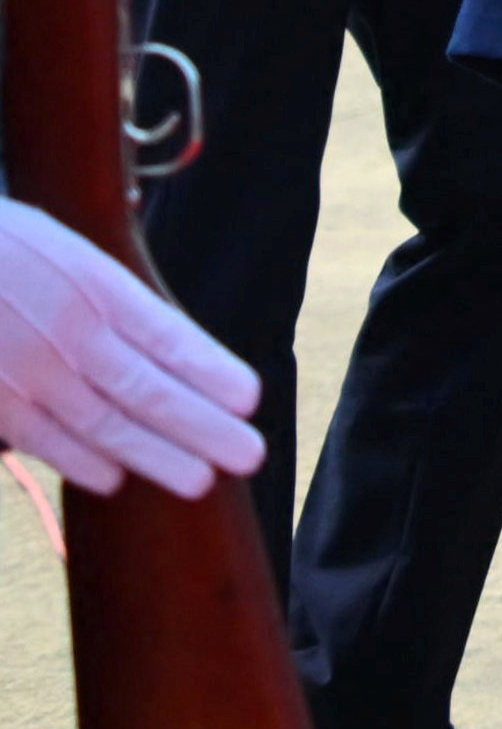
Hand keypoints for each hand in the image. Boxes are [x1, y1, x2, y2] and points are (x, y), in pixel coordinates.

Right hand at [0, 199, 259, 494]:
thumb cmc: (4, 248)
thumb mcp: (67, 247)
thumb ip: (112, 285)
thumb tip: (160, 318)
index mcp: (100, 288)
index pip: (170, 338)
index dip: (212, 373)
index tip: (250, 399)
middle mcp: (73, 334)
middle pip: (149, 391)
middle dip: (203, 429)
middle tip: (248, 455)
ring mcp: (30, 372)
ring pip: (104, 425)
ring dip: (154, 457)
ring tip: (199, 481)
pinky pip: (44, 439)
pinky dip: (81, 461)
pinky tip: (114, 479)